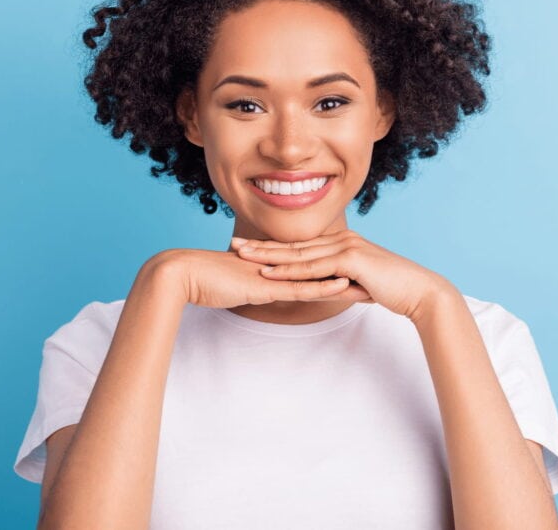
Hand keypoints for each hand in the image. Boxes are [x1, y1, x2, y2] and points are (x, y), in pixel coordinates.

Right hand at [157, 247, 369, 310]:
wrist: (180, 275)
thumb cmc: (201, 281)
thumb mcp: (234, 286)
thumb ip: (250, 287)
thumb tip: (261, 292)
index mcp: (271, 264)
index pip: (309, 266)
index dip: (334, 268)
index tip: (358, 273)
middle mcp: (276, 265)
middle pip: (320, 267)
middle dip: (349, 272)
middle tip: (376, 276)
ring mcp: (272, 273)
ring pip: (316, 276)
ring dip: (345, 279)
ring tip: (373, 283)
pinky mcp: (265, 285)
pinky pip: (300, 286)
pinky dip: (323, 286)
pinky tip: (344, 286)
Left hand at [231, 229, 455, 321]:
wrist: (417, 290)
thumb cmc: (393, 289)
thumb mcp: (360, 283)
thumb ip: (340, 282)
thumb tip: (326, 289)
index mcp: (341, 243)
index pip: (300, 246)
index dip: (273, 247)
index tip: (249, 249)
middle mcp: (340, 240)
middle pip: (293, 245)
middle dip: (262, 246)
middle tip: (234, 247)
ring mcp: (345, 246)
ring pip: (298, 254)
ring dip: (268, 256)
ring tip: (242, 258)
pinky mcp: (350, 259)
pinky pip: (313, 267)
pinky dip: (290, 271)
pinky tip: (270, 273)